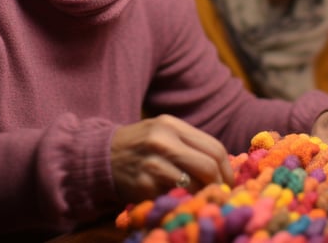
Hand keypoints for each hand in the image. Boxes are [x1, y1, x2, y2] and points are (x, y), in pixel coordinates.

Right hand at [110, 115, 232, 203]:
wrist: (99, 157)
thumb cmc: (138, 147)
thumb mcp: (162, 134)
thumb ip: (189, 145)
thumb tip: (223, 169)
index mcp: (171, 125)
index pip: (214, 147)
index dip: (227, 169)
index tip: (228, 182)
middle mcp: (162, 141)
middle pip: (208, 166)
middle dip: (219, 184)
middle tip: (219, 194)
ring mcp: (152, 163)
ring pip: (194, 184)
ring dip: (200, 195)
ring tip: (198, 198)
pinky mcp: (144, 185)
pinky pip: (174, 197)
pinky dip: (181, 201)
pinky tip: (178, 201)